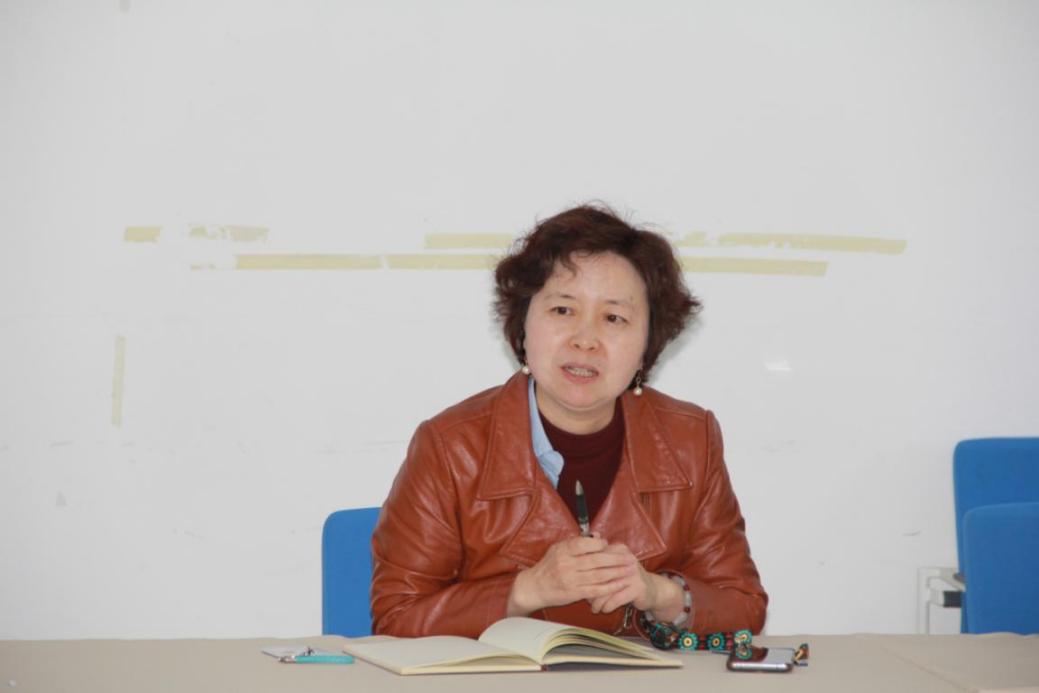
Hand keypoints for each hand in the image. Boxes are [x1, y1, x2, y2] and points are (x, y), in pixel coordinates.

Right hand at [506, 535, 634, 615]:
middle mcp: (567, 564)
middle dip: (616, 559)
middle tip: (630, 557)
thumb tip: (597, 537)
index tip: (610, 545)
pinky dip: (609, 587)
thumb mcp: (558, 549)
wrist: (534, 587)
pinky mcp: (574, 593)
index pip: (586, 544)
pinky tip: (620, 584)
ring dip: (617, 573)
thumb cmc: (548, 566)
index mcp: (564, 550)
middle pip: (596, 560)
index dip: (600, 544)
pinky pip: (595, 590)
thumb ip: (577, 542)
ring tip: (630, 569)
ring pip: (599, 575)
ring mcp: (571, 579)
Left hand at [587, 544, 683, 618]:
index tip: (581, 586)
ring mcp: (633, 572)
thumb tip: (575, 572)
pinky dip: (607, 606)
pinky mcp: (638, 587)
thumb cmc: (626, 579)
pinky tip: (605, 610)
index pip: (595, 560)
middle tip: (585, 599)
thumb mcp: (613, 568)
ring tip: (594, 608)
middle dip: (590, 590)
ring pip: (606, 589)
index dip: (586, 575)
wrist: (652, 590)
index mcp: (618, 548)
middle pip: (599, 575)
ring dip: (598, 602)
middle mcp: (625, 558)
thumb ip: (597, 564)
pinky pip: (615, 599)